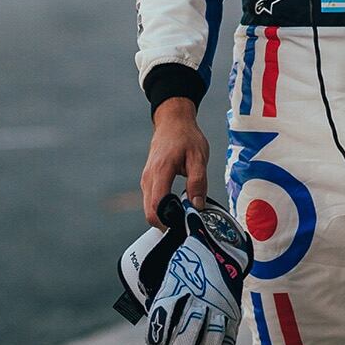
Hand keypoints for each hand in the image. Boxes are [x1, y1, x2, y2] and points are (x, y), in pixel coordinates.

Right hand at [142, 96, 208, 226]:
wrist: (172, 122)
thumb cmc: (186, 137)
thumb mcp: (199, 157)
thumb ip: (198, 182)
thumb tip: (197, 206)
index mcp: (161, 171)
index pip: (157, 206)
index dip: (169, 220)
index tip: (186, 223)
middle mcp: (148, 178)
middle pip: (150, 213)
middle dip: (167, 223)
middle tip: (188, 223)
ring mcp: (146, 180)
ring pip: (149, 209)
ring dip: (165, 216)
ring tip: (185, 214)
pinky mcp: (148, 181)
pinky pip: (151, 202)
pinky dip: (163, 209)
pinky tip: (178, 206)